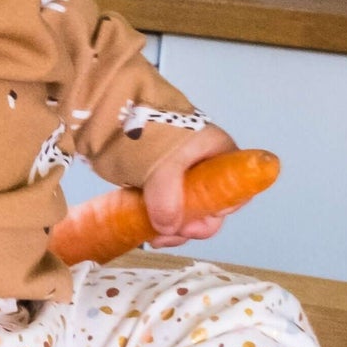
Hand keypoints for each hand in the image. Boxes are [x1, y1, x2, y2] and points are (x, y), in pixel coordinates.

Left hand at [140, 123, 239, 246]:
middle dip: (192, 225)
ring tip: (154, 236)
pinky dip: (161, 223)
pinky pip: (168, 210)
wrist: (109, 110)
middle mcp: (205, 164)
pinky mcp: (160, 181)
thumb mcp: (162, 164)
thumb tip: (168, 227)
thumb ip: (168, 199)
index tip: (195, 222)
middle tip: (169, 234)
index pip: (237, 189)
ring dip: (174, 229)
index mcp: (218, 151)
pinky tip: (150, 233)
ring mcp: (182, 173)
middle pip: (211, 206)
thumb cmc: (145, 127)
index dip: (220, 211)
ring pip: (188, 212)